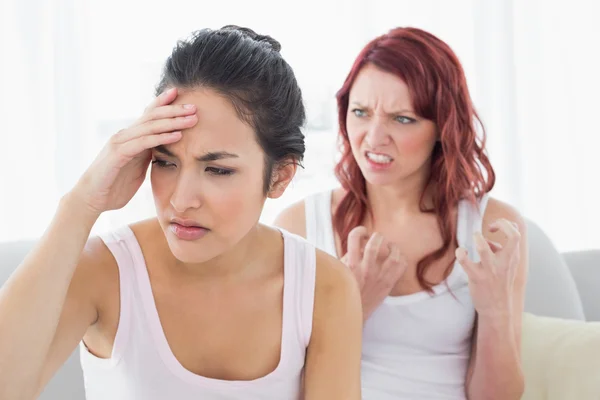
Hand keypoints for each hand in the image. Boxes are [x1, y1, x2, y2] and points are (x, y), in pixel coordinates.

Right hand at [70, 87, 196, 214]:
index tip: (183, 96)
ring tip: (191, 119)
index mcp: (131, 137)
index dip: (164, 103)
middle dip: (174, 110)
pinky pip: (143, 143)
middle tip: (194, 106)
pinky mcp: (118, 154)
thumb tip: (165, 148)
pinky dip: (161, 138)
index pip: (149, 115)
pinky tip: (176, 136)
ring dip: (172, 122)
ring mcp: (120, 143)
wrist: (92, 199)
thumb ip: (149, 153)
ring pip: (150, 127)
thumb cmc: (115, 184)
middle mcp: (125, 135)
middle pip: (152, 116)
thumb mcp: (138, 166)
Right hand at [341, 226, 407, 320]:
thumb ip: (347, 258)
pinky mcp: (388, 285)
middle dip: (377, 236)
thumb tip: (358, 246)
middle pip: (375, 243)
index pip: (354, 237)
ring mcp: (379, 278)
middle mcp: (365, 269)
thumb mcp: (339, 273)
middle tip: (377, 237)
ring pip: (393, 255)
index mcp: (350, 265)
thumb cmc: (343, 292)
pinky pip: (401, 268)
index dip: (359, 230)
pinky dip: (401, 259)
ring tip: (390, 246)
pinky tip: (396, 258)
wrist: (350, 315)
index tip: (361, 233)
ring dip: (393, 246)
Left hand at [456, 219, 520, 317]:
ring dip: (477, 238)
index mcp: (512, 257)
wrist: (496, 309)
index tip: (493, 227)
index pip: (516, 233)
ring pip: (483, 248)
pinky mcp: (476, 277)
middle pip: (512, 236)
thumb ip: (501, 250)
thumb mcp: (507, 266)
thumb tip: (489, 238)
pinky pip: (465, 261)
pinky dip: (460, 252)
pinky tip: (461, 252)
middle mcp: (504, 262)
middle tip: (486, 230)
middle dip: (501, 225)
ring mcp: (490, 270)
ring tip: (474, 239)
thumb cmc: (499, 283)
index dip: (505, 224)